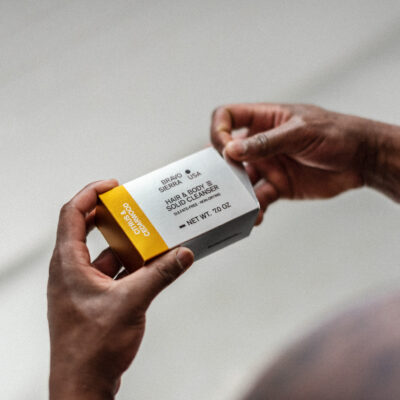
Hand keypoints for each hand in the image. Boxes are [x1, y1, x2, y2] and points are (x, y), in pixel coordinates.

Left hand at [48, 180, 193, 399]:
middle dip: (110, 215)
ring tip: (148, 234)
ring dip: (123, 243)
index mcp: (68, 263)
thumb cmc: (93, 346)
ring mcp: (79, 286)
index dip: (90, 193)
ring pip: (101, 253)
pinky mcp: (91, 299)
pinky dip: (127, 265)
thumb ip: (160, 274)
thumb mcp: (131, 302)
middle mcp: (69, 270)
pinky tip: (149, 265)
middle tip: (133, 206)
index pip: (72, 214)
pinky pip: (109, 272)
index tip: (113, 185)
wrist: (82, 385)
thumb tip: (184, 253)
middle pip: (85, 229)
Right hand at [211, 103, 399, 222]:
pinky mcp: (277, 185)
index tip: (224, 149)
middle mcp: (261, 143)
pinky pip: (258, 198)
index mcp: (264, 120)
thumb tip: (231, 149)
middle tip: (219, 183)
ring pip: (240, 179)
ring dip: (236, 193)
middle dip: (220, 167)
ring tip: (236, 206)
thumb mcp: (300, 133)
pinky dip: (254, 209)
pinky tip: (256, 216)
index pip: (228, 117)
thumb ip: (265, 143)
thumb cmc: (336, 134)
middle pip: (227, 152)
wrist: (361, 160)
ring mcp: (268, 165)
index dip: (219, 130)